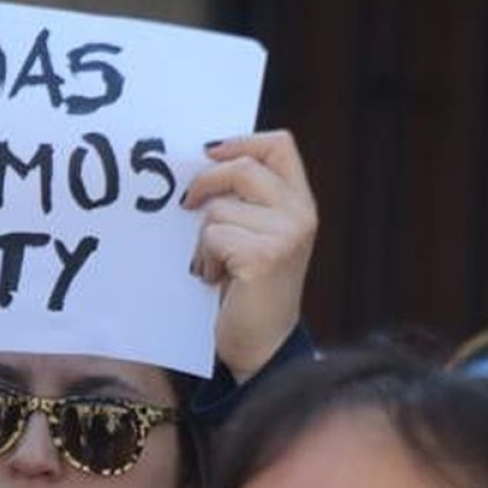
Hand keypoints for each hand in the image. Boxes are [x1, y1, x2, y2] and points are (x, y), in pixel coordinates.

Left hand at [183, 130, 317, 383]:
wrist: (264, 347)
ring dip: (204, 238)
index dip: (241, 141)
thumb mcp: (259, 235)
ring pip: (219, 208)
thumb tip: (200, 164)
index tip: (208, 153)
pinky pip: (213, 237)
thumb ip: (247, 200)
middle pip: (242, 167)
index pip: (280, 145)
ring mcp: (286, 235)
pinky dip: (205, 259)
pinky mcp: (264, 257)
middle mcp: (300, 215)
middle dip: (205, 183)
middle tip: (187, 204)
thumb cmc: (251, 290)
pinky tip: (215, 279)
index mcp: (301, 203)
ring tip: (215, 264)